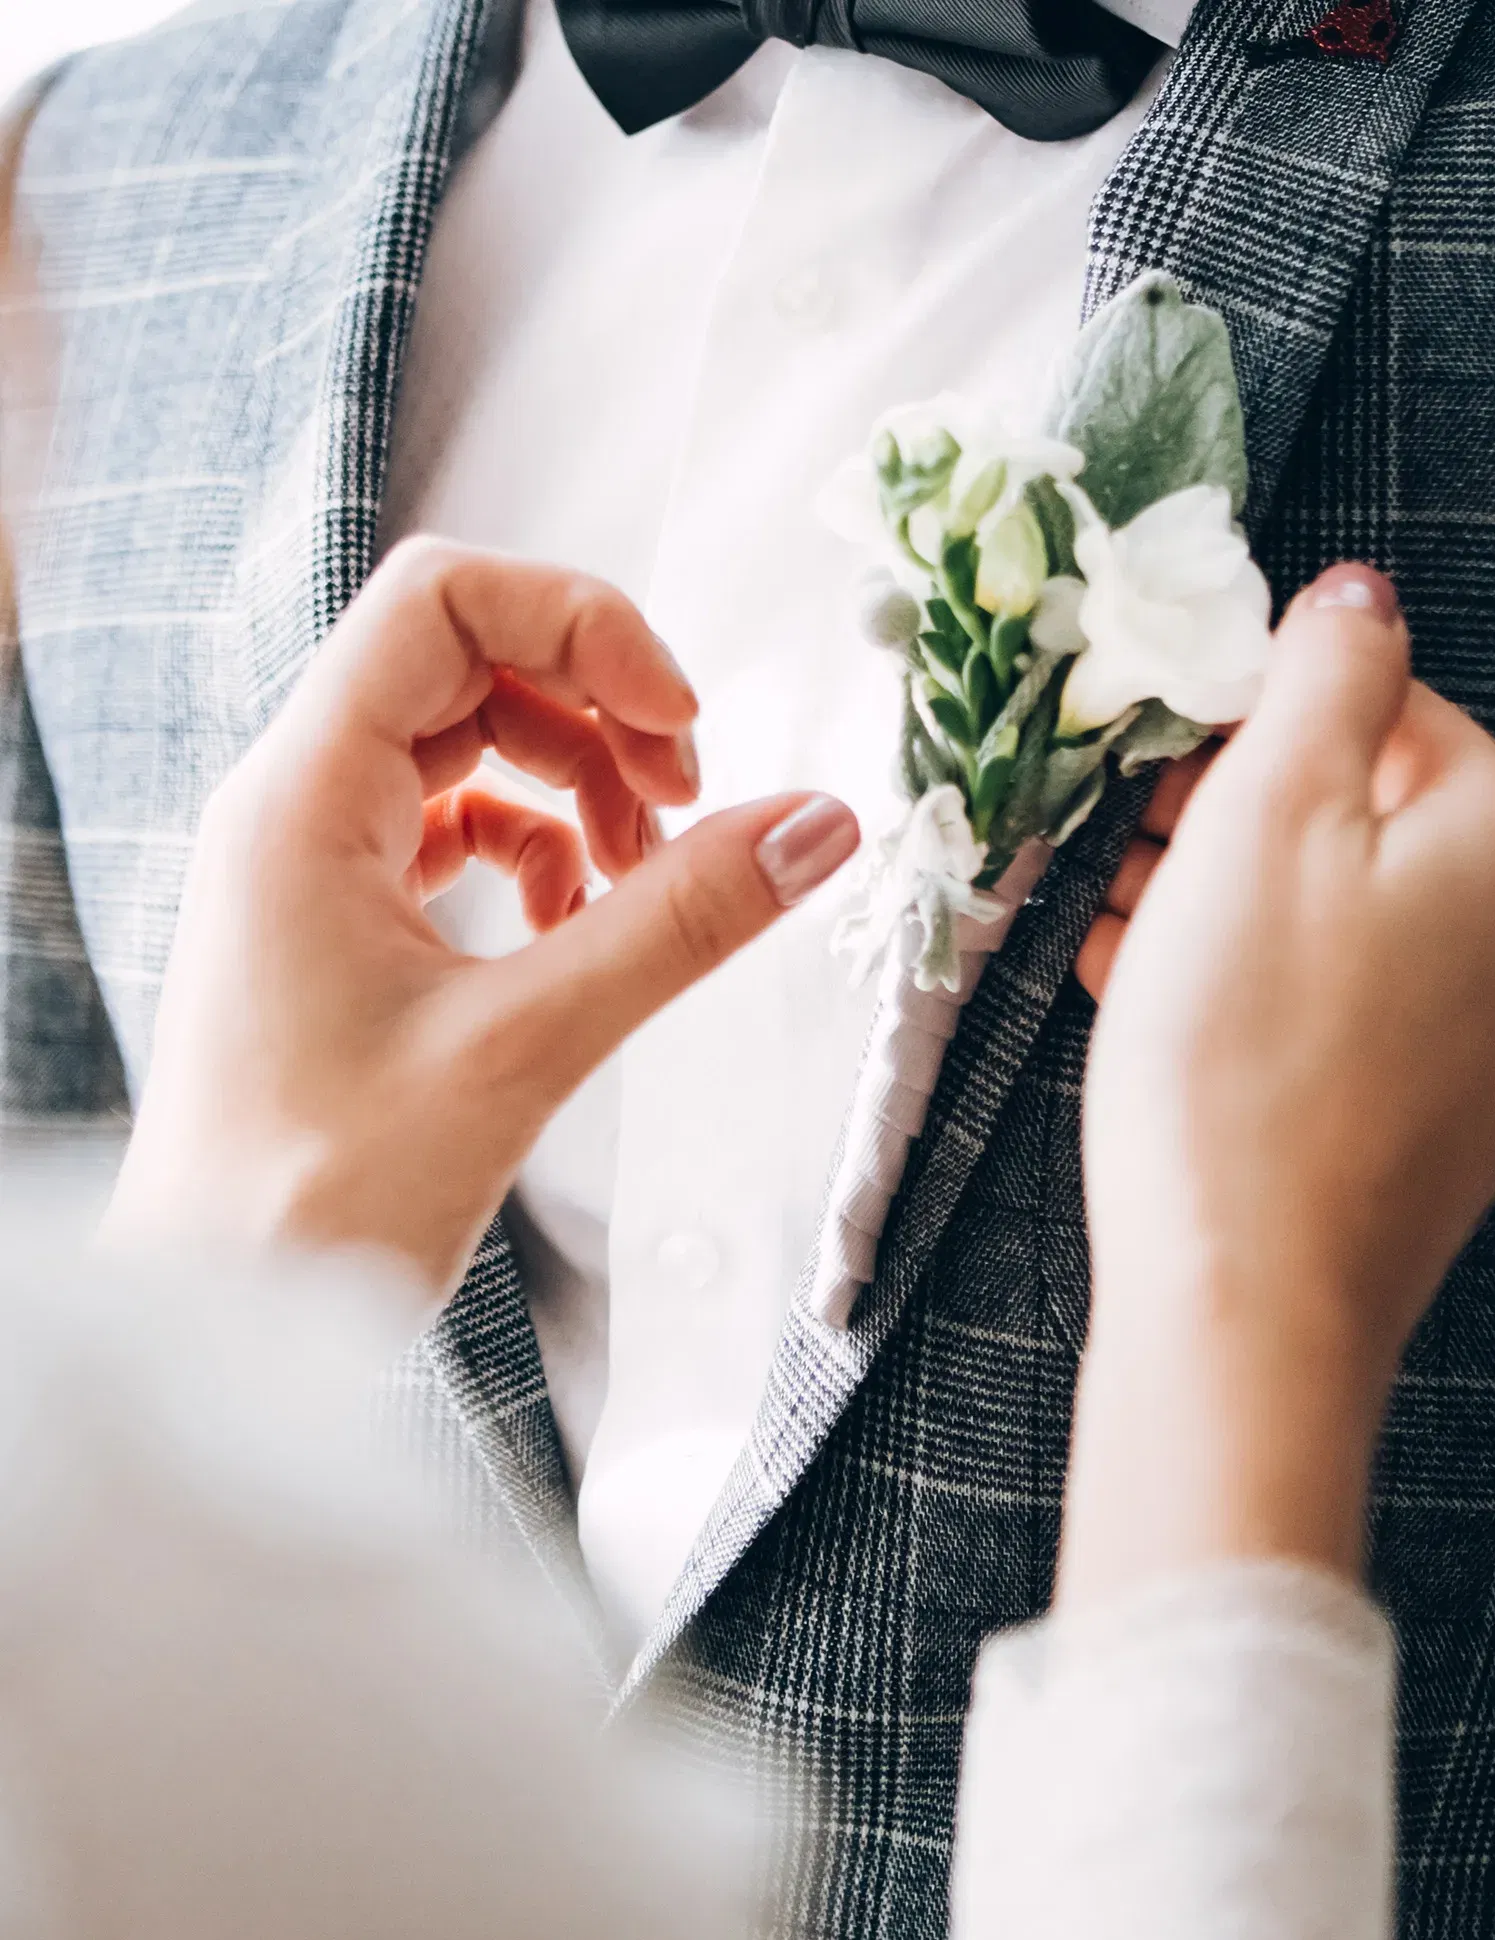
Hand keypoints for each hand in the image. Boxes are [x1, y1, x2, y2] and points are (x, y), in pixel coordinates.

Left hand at [103, 538, 858, 1299]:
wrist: (215, 1323)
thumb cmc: (320, 1201)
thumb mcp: (529, 1046)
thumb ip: (681, 923)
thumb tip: (819, 824)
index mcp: (302, 795)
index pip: (442, 600)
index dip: (583, 627)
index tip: (682, 727)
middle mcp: (294, 800)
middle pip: (469, 661)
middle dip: (598, 712)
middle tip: (687, 805)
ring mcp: (315, 857)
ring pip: (472, 743)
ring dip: (581, 786)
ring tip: (646, 876)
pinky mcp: (342, 916)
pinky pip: (460, 824)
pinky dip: (545, 852)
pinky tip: (584, 927)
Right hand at [1060, 563, 1494, 1602]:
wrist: (1245, 1306)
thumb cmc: (1239, 1053)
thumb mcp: (1266, 817)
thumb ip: (1325, 674)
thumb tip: (1363, 587)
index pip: (1393, 713)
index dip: (1256, 721)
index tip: (1154, 759)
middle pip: (1370, 825)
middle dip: (1233, 819)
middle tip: (1117, 843)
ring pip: (1349, 928)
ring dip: (1228, 907)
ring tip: (1110, 923)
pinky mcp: (1442, 1138)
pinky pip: (1346, 1022)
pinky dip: (1258, 995)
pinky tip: (1155, 1003)